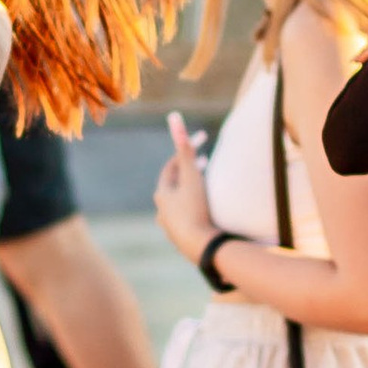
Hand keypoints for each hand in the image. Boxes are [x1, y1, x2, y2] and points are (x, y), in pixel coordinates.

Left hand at [154, 110, 215, 261]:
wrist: (201, 248)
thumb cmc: (195, 210)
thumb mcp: (192, 177)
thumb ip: (185, 149)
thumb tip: (174, 120)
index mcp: (162, 194)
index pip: (172, 166)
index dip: (186, 150)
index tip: (202, 140)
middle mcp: (162, 211)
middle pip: (175, 184)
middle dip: (189, 170)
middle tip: (205, 161)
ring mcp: (170, 226)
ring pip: (180, 202)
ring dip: (191, 190)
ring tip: (206, 184)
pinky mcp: (182, 238)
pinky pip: (187, 216)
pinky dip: (194, 207)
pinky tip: (205, 210)